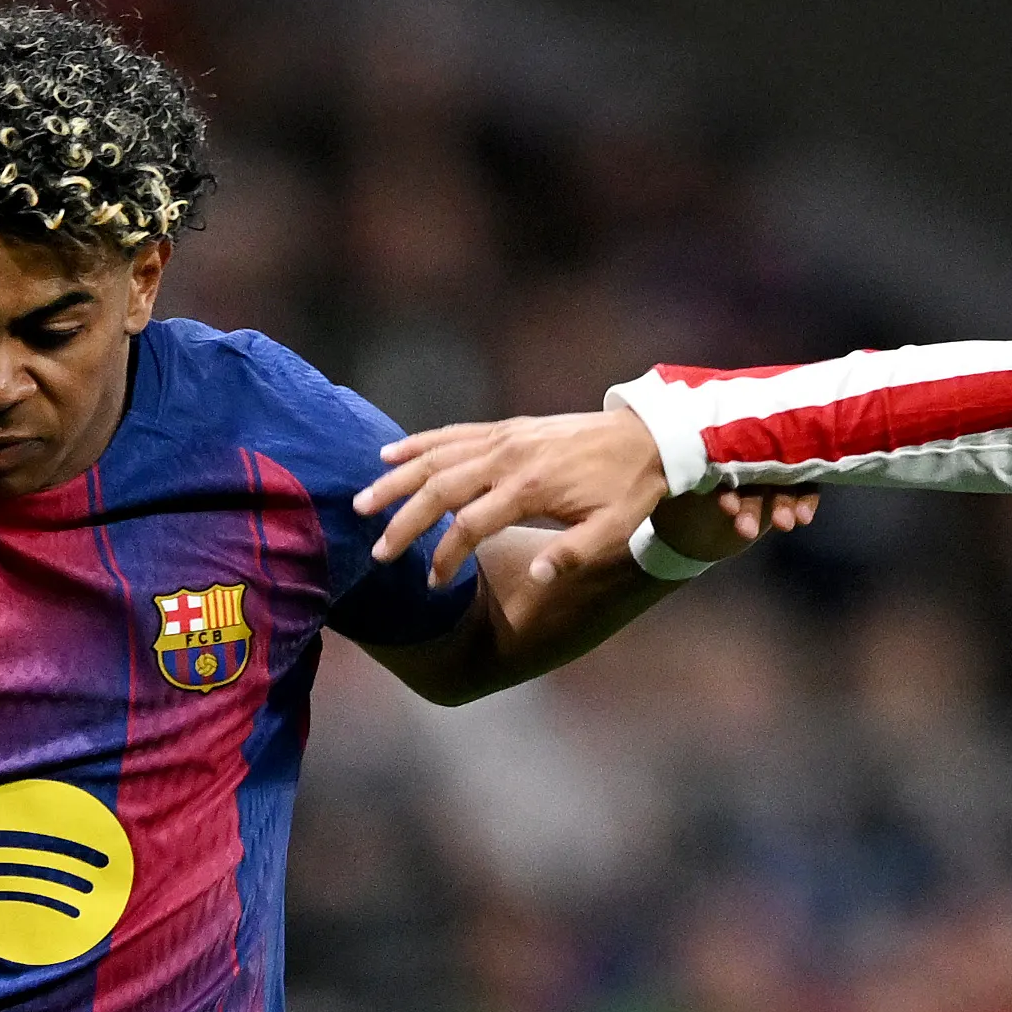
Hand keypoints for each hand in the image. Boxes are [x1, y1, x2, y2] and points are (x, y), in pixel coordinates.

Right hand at [358, 406, 677, 587]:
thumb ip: (572, 556)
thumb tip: (537, 578)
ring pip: (436, 457)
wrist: (649, 437)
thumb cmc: (631, 491)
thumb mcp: (613, 531)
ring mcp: (504, 438)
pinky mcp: (506, 428)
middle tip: (377, 551)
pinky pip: (452, 433)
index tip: (432, 583)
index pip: (469, 526)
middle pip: (440, 489)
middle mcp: (508, 458)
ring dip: (397, 481)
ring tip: (362, 503)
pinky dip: (418, 443)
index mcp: (530, 489)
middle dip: (404, 522)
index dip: (445, 557)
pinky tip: (388, 455)